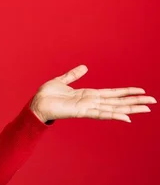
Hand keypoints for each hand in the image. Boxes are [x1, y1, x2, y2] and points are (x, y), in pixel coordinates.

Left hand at [30, 65, 155, 123]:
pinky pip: (102, 114)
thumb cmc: (47, 95)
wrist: (36, 104)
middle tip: (152, 102)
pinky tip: (127, 117)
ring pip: (114, 108)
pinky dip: (114, 115)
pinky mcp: (82, 112)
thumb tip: (85, 67)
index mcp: (88, 95)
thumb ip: (73, 75)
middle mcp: (91, 102)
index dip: (126, 92)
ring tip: (146, 109)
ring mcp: (88, 108)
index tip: (141, 91)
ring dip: (130, 108)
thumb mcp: (62, 81)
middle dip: (135, 101)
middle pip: (118, 101)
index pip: (112, 93)